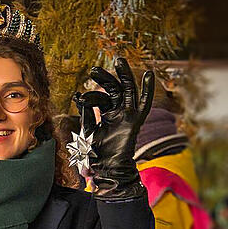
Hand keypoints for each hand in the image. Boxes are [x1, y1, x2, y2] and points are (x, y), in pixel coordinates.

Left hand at [74, 58, 153, 200]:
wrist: (106, 167)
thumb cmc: (96, 153)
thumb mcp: (86, 130)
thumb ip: (85, 114)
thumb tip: (78, 97)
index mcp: (106, 115)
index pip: (100, 98)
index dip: (91, 95)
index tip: (82, 93)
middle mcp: (117, 112)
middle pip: (113, 89)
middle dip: (105, 78)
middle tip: (94, 69)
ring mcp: (127, 115)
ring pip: (127, 90)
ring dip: (123, 75)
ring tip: (118, 60)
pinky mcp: (135, 120)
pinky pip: (144, 103)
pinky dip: (147, 90)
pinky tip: (149, 74)